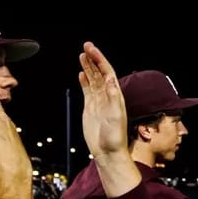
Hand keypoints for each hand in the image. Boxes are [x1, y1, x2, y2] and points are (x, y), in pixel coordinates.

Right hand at [78, 41, 126, 157]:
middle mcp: (108, 97)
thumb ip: (113, 98)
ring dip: (89, 67)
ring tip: (82, 55)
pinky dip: (85, 81)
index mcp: (115, 97)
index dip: (100, 60)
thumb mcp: (115, 117)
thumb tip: (110, 80)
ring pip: (93, 80)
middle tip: (86, 46)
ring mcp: (99, 102)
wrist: (107, 152)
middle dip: (94, 59)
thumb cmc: (114, 138)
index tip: (92, 49)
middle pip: (100, 73)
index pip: (107, 73)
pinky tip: (82, 73)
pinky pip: (88, 91)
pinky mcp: (91, 108)